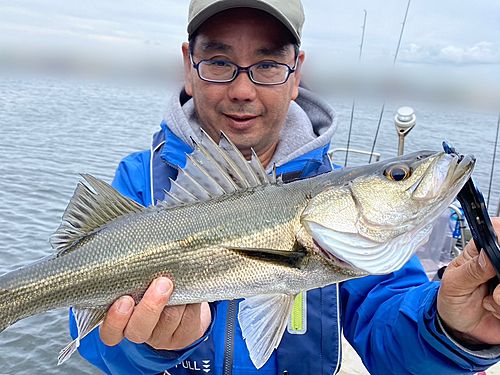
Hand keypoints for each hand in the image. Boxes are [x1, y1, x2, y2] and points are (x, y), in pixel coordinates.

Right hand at [99, 277, 211, 349]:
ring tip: (178, 280)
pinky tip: (189, 290)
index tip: (124, 299)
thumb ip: (133, 274)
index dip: (115, 320)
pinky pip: (188, 319)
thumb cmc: (151, 284)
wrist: (180, 302)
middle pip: (139, 330)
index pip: (110, 332)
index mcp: (121, 321)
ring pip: (169, 320)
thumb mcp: (138, 279)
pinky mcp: (184, 335)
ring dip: (176, 298)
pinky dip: (191, 301)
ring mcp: (162, 337)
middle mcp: (139, 332)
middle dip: (150, 306)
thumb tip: (135, 247)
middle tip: (162, 282)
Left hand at [437, 217, 499, 344]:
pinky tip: (494, 311)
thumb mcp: (454, 284)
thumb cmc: (451, 299)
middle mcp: (499, 264)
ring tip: (488, 301)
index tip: (496, 256)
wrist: (456, 326)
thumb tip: (487, 255)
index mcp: (481, 252)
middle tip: (494, 292)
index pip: (497, 231)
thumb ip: (470, 270)